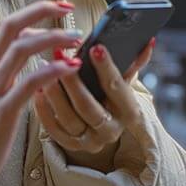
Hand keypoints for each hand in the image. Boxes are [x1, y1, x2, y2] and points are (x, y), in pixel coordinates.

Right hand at [0, 1, 84, 185]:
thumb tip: (29, 49)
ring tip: (75, 39)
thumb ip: (3, 70)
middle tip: (67, 8)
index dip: (35, 15)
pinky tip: (68, 68)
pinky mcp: (1, 112)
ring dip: (52, 39)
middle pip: (10, 27)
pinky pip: (28, 83)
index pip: (9, 28)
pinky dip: (50, 70)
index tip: (59, 10)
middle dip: (40, 12)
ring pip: (21, 49)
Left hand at [33, 38, 155, 156]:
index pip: (117, 88)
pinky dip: (43, 109)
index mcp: (128, 112)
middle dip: (73, 81)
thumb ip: (134, 60)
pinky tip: (37, 90)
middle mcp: (111, 130)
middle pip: (88, 106)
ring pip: (68, 118)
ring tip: (43, 69)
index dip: (106, 68)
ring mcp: (90, 141)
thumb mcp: (124, 79)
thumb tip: (148, 40)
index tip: (95, 48)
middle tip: (60, 58)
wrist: (103, 124)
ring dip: (54, 93)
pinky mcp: (70, 145)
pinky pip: (53, 129)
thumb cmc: (111, 94)